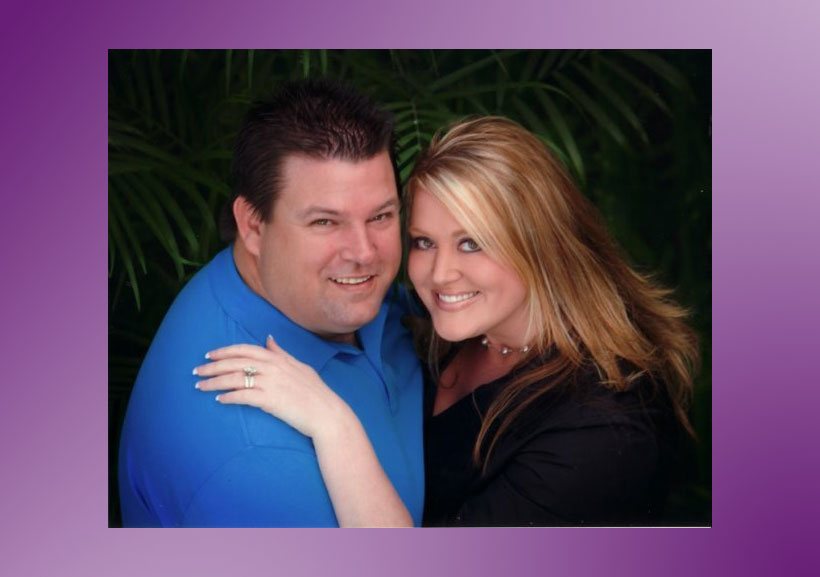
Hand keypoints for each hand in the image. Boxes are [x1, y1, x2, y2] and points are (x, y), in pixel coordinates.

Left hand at [193, 335, 350, 438]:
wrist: (326, 413)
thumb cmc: (315, 391)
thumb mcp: (299, 366)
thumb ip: (281, 353)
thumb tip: (269, 339)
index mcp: (277, 358)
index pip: (244, 349)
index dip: (224, 351)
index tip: (209, 354)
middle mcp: (272, 367)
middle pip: (235, 363)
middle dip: (212, 366)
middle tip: (196, 371)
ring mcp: (271, 383)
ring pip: (234, 379)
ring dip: (214, 382)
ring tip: (200, 386)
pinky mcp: (270, 400)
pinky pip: (243, 396)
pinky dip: (229, 397)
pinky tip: (219, 400)